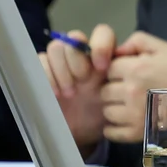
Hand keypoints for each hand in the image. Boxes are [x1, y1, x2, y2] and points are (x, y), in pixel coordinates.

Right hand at [41, 25, 117, 149]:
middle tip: (82, 82)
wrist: (80, 133)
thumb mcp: (120, 99)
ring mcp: (60, 63)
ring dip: (62, 69)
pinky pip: (39, 60)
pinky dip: (47, 76)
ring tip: (70, 93)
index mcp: (102, 57)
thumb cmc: (102, 115)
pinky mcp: (42, 73)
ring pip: (56, 47)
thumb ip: (126, 78)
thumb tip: (124, 57)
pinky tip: (56, 94)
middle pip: (75, 37)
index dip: (101, 44)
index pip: (102, 33)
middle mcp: (81, 56)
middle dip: (78, 60)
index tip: (102, 67)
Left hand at [101, 32, 166, 144]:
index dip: (119, 70)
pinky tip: (131, 120)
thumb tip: (116, 51)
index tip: (133, 73)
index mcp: (136, 68)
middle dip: (115, 89)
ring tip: (135, 106)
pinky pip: (112, 132)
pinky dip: (116, 128)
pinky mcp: (139, 134)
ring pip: (107, 111)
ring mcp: (134, 114)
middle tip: (135, 90)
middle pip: (104, 90)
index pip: (108, 68)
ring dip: (116, 108)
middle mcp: (131, 91)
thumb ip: (138, 42)